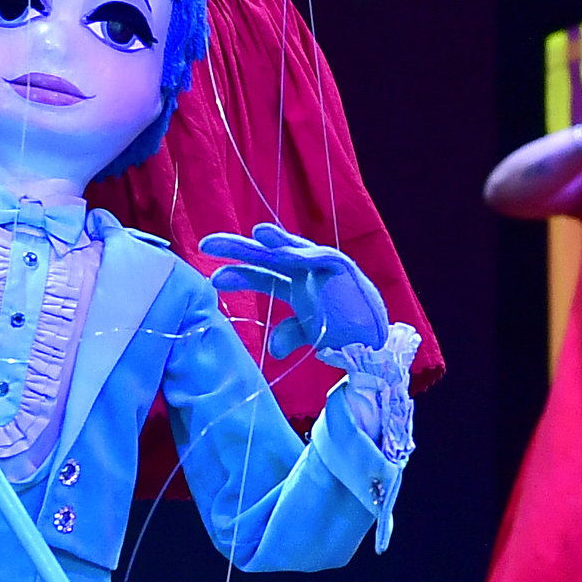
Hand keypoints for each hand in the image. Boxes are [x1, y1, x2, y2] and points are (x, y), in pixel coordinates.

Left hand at [198, 220, 388, 357]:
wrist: (375, 346)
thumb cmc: (344, 336)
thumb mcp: (309, 335)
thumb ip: (289, 335)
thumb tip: (272, 348)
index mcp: (296, 286)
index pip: (261, 275)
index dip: (239, 274)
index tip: (213, 277)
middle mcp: (306, 272)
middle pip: (268, 256)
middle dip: (239, 249)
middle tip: (207, 244)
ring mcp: (323, 268)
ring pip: (292, 250)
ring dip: (275, 240)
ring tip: (255, 233)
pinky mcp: (342, 269)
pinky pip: (320, 257)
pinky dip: (302, 253)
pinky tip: (282, 250)